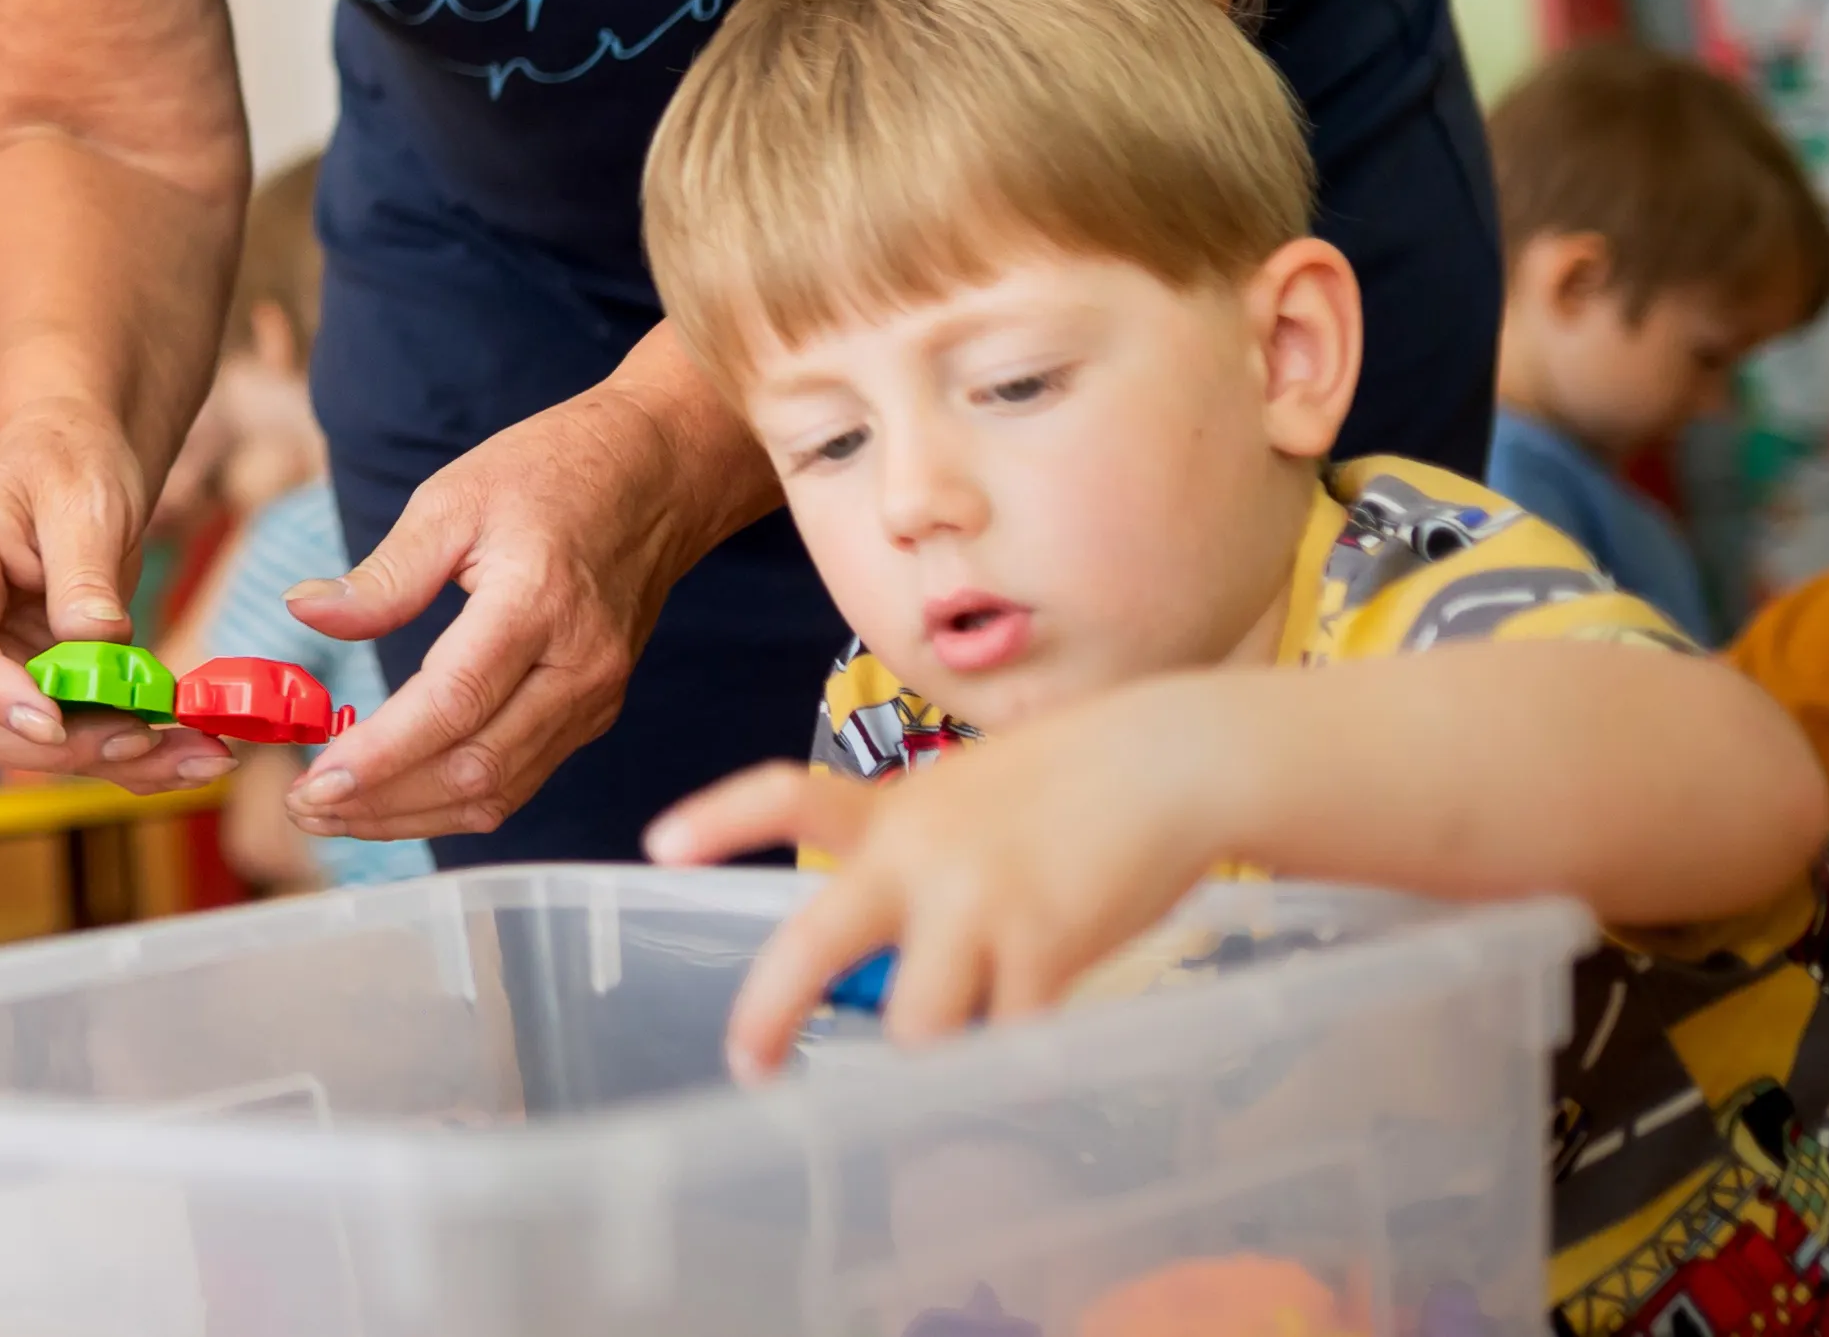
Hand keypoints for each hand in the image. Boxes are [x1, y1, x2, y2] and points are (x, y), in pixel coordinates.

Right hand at [0, 403, 230, 790]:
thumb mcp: (83, 499)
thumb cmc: (65, 460)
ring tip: (199, 757)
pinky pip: (75, 739)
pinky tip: (192, 756)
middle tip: (145, 739)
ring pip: (29, 745)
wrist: (73, 461)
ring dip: (110, 761)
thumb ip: (84, 573)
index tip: (51, 722)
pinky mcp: (37, 689)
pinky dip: (133, 757)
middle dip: (63, 744)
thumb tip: (98, 644)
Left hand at [280, 351, 766, 838]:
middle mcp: (578, 667)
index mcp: (537, 604)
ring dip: (411, 816)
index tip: (315, 782)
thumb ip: (384, 574)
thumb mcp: (453, 499)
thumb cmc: (551, 473)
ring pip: (498, 791)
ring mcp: (594, 698)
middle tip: (303, 807)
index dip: (382, 755)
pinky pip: (519, 778)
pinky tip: (393, 796)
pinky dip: (451, 801)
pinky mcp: (593, 712)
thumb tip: (305, 611)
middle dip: (382, 804)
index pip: (453, 704)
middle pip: (475, 769)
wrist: (655, 474)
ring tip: (332, 814)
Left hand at [644, 697, 1231, 1079]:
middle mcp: (917, 856)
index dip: (718, 822)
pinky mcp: (1044, 946)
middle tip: (751, 1066)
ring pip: (917, 1027)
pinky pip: (1008, 1038)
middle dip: (770, 1016)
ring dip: (935, 1054)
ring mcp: (976, 903)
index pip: (785, 796)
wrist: (1169, 761)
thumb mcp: (970, 804)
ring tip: (968, 1038)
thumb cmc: (1071, 787)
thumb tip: (899, 980)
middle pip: (815, 946)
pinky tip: (1040, 1044)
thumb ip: (919, 872)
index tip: (659, 845)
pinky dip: (1020, 1058)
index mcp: (892, 811)